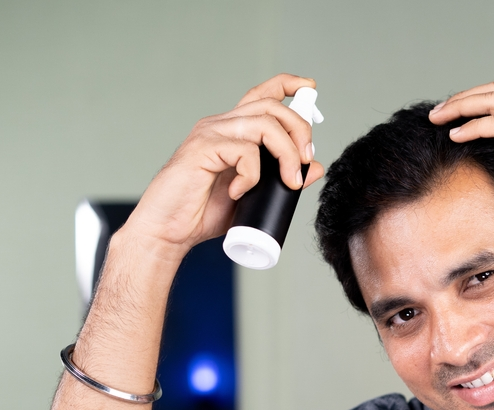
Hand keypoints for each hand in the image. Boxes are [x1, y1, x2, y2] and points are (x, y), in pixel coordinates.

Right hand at [126, 74, 324, 259]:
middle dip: (299, 130)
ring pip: (264, 124)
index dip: (288, 85)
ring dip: (287, 154)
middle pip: (271, 106)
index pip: (262, 95)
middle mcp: (222, 125)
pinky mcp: (201, 149)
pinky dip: (252, 175)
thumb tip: (315, 167)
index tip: (310, 87)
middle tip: (306, 162)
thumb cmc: (203, 213)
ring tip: (289, 182)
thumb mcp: (256, 195)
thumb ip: (282, 179)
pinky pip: (245, 151)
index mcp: (234, 131)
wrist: (169, 231)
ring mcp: (210, 134)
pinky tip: (240, 192)